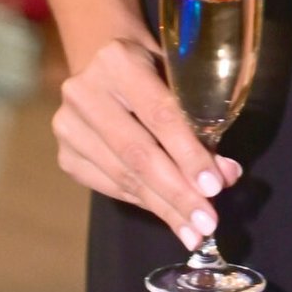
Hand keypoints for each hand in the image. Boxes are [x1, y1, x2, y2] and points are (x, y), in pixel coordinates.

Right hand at [52, 34, 242, 245]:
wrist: (102, 65)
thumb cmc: (153, 69)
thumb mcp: (178, 79)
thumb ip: (200, 120)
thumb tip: (227, 174)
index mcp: (118, 61)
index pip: (159, 114)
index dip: (188, 153)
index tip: (214, 187)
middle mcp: (84, 91)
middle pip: (138, 153)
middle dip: (177, 193)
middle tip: (207, 224)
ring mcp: (67, 125)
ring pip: (123, 176)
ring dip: (163, 207)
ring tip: (193, 230)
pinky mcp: (65, 154)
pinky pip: (109, 187)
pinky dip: (143, 203)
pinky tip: (168, 216)